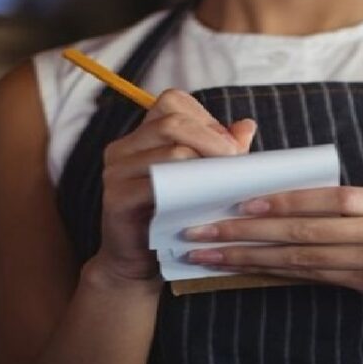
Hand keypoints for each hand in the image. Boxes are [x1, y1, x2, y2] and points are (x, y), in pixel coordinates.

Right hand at [93, 89, 254, 282]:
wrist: (141, 262)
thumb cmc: (176, 216)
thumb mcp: (203, 179)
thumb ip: (222, 151)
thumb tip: (247, 126)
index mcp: (142, 136)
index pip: (173, 101)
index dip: (207, 118)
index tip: (229, 146)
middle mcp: (123, 147)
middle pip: (173, 120)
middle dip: (214, 139)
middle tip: (236, 162)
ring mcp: (116, 171)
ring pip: (171, 150)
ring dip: (207, 165)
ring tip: (226, 183)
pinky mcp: (116, 198)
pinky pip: (157, 183)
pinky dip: (188, 188)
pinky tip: (205, 200)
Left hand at [182, 186, 362, 317]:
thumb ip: (344, 200)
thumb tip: (279, 192)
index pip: (331, 200)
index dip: (287, 202)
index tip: (243, 203)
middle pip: (308, 234)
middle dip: (251, 232)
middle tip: (204, 231)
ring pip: (303, 261)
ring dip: (251, 258)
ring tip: (210, 254)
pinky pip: (313, 278)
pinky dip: (275, 271)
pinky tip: (245, 267)